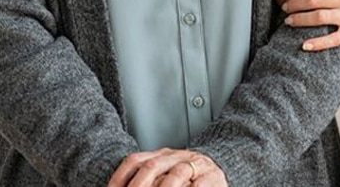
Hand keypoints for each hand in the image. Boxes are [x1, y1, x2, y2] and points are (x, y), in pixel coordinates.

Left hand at [108, 149, 226, 186]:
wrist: (219, 172)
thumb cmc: (187, 180)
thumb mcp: (163, 176)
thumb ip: (147, 179)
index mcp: (161, 155)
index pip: (135, 161)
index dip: (120, 177)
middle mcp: (176, 156)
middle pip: (152, 166)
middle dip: (139, 185)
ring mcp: (195, 165)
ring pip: (177, 173)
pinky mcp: (213, 177)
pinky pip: (199, 184)